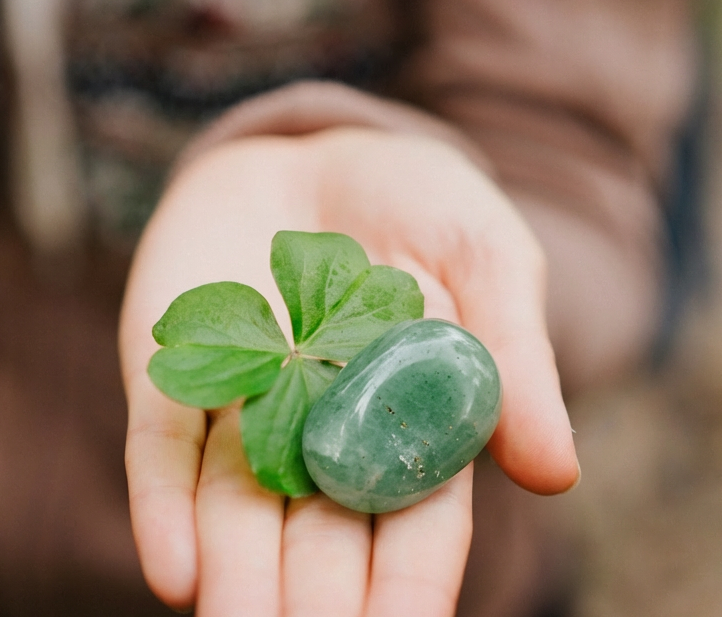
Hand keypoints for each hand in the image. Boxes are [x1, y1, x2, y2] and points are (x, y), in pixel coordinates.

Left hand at [119, 127, 578, 615]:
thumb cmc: (422, 206)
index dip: (412, 584)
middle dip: (316, 601)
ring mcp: (245, 413)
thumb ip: (513, 357)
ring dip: (237, 581)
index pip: (418, 525)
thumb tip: (557, 472)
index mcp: (414, 426)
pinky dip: (165, 510)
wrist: (316, 150)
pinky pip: (164, 453)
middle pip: (322, 541)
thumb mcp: (487, 259)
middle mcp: (325, 440)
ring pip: (240, 515)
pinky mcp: (176, 379)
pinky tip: (174, 571)